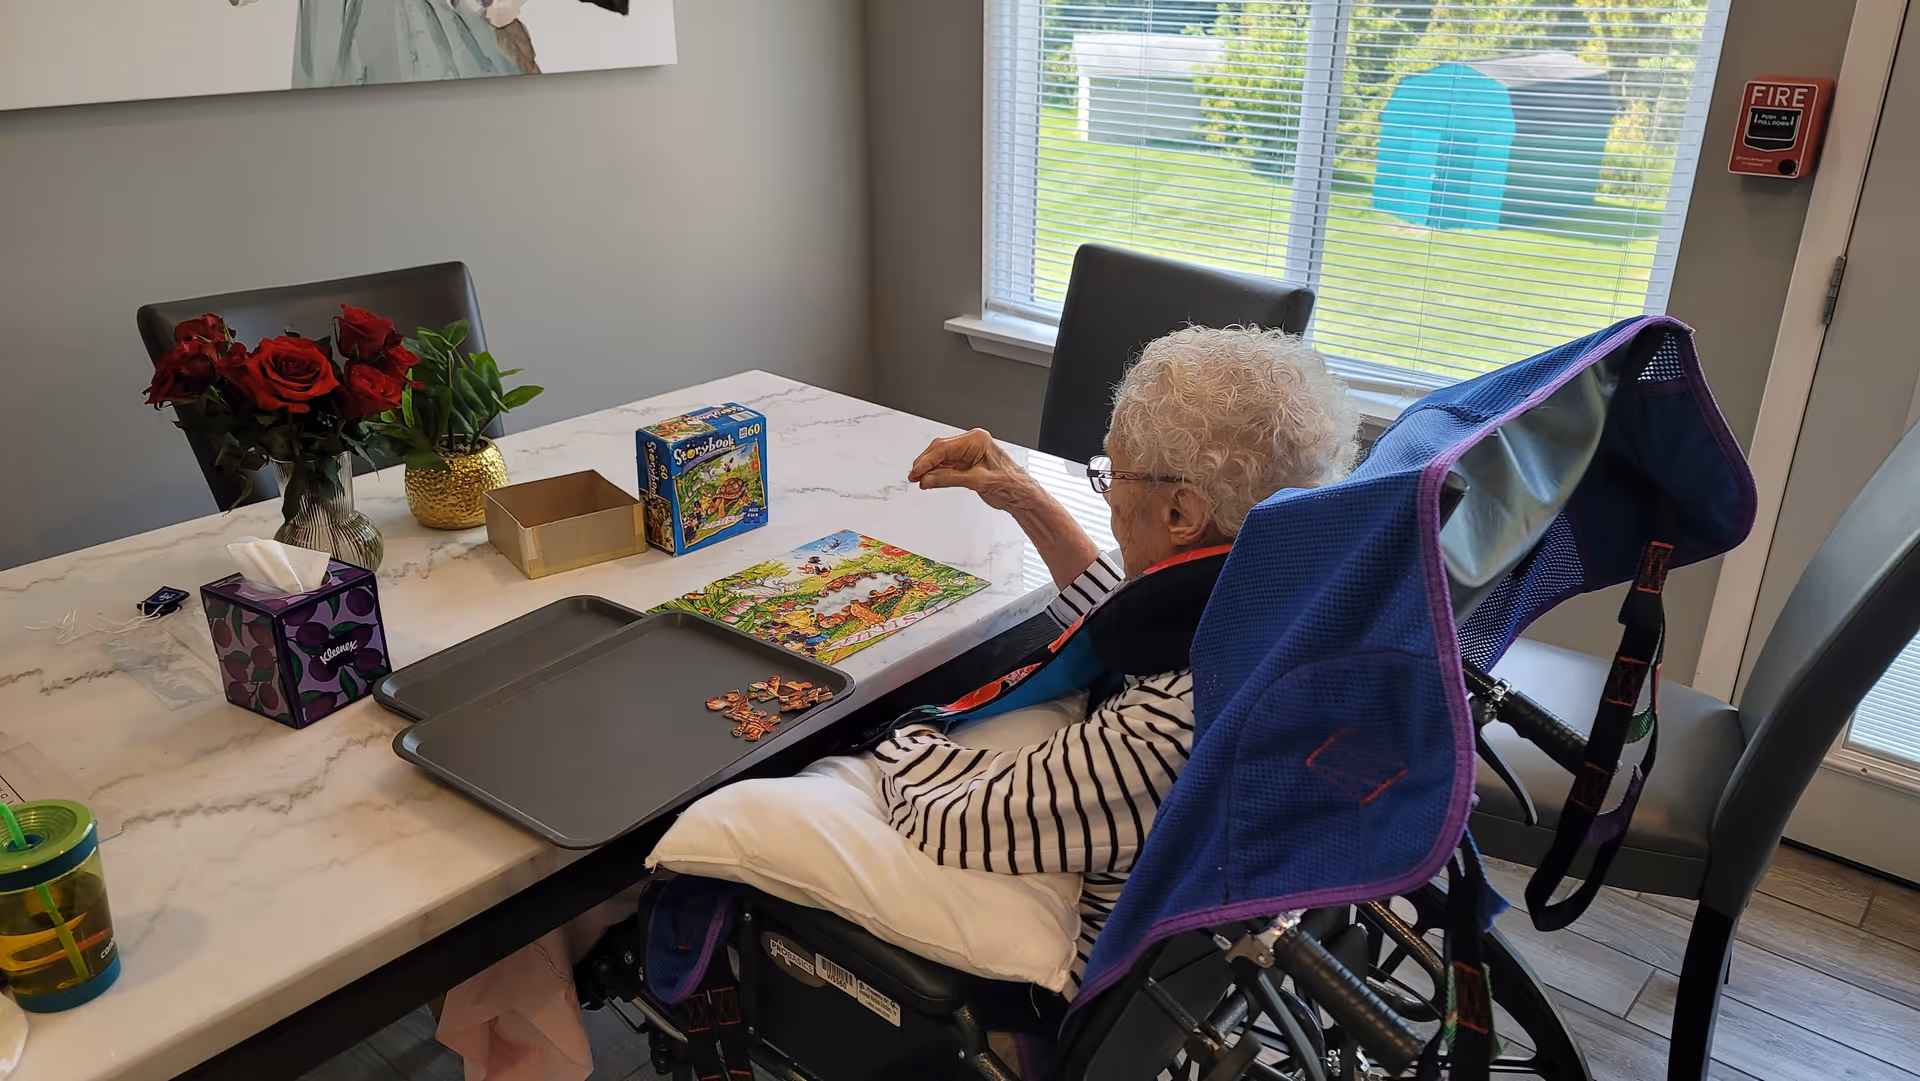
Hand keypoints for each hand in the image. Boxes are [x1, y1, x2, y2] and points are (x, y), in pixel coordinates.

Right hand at [907, 429, 1036, 512]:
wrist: (1022, 495)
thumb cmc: (1011, 484)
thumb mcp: (977, 481)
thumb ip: (949, 479)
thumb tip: (928, 479)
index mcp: (977, 440)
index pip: (944, 448)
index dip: (926, 460)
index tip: (915, 471)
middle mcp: (972, 443)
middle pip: (940, 450)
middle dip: (925, 464)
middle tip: (914, 476)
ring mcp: (970, 453)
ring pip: (942, 458)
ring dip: (930, 470)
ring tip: (920, 481)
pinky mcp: (968, 464)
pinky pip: (947, 466)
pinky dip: (937, 474)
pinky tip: (930, 480)